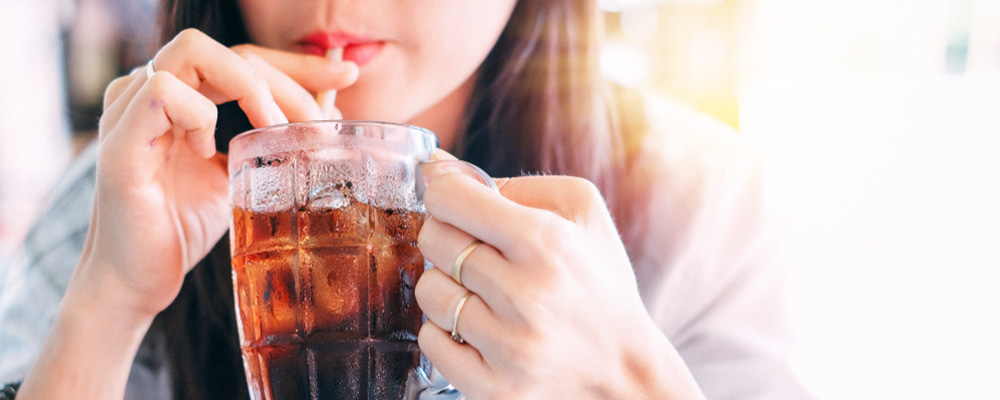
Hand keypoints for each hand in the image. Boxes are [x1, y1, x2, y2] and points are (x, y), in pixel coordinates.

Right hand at [80, 28, 358, 320]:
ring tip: (272, 131)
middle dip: (288, 77)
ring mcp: (129, 113)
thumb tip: (327, 115)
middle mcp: (149, 93)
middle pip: (228, 50)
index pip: (243, 57)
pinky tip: (207, 151)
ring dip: (249, 87)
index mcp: (180, 97)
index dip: (296, 64)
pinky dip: (197, 114)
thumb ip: (270, 142)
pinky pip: (161, 93)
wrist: (137, 284)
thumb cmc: (182, 229)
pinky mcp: (119, 145)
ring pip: (192, 53)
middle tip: (320, 121)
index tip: (346, 75)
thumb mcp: (241, 177)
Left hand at [414, 162, 705, 398]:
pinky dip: (446, 332)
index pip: (449, 198)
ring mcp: (508, 347)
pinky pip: (431, 343)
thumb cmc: (598, 281)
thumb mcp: (581, 211)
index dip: (443, 191)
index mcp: (547, 243)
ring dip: (447, 286)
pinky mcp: (494, 388)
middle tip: (476, 248)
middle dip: (447, 236)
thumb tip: (438, 167)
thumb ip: (514, 184)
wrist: (625, 368)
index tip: (452, 198)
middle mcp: (526, 296)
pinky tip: (479, 327)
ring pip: (429, 292)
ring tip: (481, 292)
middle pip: (434, 240)